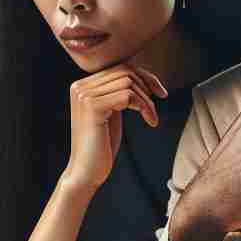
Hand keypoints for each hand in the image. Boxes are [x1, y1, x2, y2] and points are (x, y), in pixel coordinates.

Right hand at [61, 64, 168, 191]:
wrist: (85, 173)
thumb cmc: (101, 146)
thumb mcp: (111, 113)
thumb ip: (118, 93)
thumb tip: (140, 74)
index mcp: (83, 86)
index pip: (119, 68)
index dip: (144, 77)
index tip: (160, 93)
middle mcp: (80, 86)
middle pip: (125, 71)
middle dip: (147, 86)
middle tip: (155, 109)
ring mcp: (85, 95)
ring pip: (129, 82)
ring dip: (147, 101)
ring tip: (151, 118)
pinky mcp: (93, 106)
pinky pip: (128, 96)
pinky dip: (145, 107)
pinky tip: (150, 122)